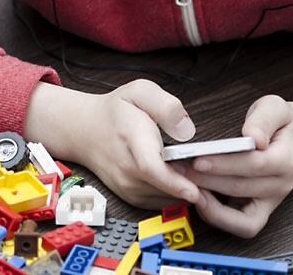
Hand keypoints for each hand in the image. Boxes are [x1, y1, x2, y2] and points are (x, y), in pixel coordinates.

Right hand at [24, 80, 200, 208]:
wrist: (84, 131)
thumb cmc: (115, 111)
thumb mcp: (140, 91)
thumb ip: (166, 106)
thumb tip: (187, 130)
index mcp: (131, 138)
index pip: (150, 167)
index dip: (174, 182)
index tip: (195, 191)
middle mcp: (126, 168)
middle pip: (164, 186)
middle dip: (191, 183)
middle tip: (207, 169)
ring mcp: (127, 186)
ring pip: (166, 197)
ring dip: (185, 188)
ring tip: (194, 168)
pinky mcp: (131, 197)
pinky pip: (161, 201)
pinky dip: (175, 193)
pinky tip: (181, 176)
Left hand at [170, 95, 292, 237]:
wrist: (288, 139)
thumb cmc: (276, 124)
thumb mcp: (273, 108)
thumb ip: (263, 119)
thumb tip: (254, 136)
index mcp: (286, 158)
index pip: (255, 164)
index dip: (224, 164)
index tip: (198, 159)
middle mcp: (281, 184)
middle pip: (241, 188)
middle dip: (206, 180)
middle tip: (178, 169)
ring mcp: (271, 201)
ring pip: (240, 214)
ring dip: (209, 202)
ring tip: (185, 185)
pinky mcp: (261, 212)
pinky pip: (244, 226)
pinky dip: (221, 218)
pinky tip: (200, 200)